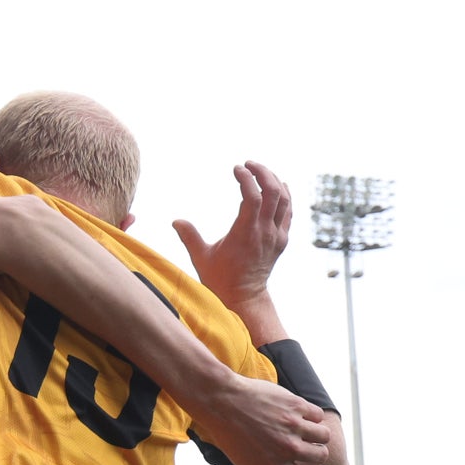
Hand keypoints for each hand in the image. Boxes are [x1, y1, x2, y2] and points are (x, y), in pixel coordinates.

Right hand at [171, 162, 294, 318]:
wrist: (243, 299)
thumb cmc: (220, 279)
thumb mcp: (201, 258)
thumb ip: (189, 237)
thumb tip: (176, 221)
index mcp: (245, 234)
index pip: (252, 197)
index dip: (246, 178)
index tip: (236, 169)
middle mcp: (265, 233)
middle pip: (274, 192)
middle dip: (263, 173)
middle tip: (249, 165)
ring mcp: (276, 236)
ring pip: (284, 200)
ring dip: (275, 181)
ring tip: (261, 172)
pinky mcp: (282, 240)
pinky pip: (288, 212)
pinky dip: (284, 196)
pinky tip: (278, 186)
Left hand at [192, 374, 339, 464]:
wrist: (222, 403)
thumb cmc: (235, 439)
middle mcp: (288, 449)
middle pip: (321, 456)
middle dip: (320, 454)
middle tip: (314, 448)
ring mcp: (293, 427)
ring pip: (324, 435)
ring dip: (320, 435)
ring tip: (310, 431)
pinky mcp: (295, 405)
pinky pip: (317, 415)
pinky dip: (313, 416)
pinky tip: (302, 416)